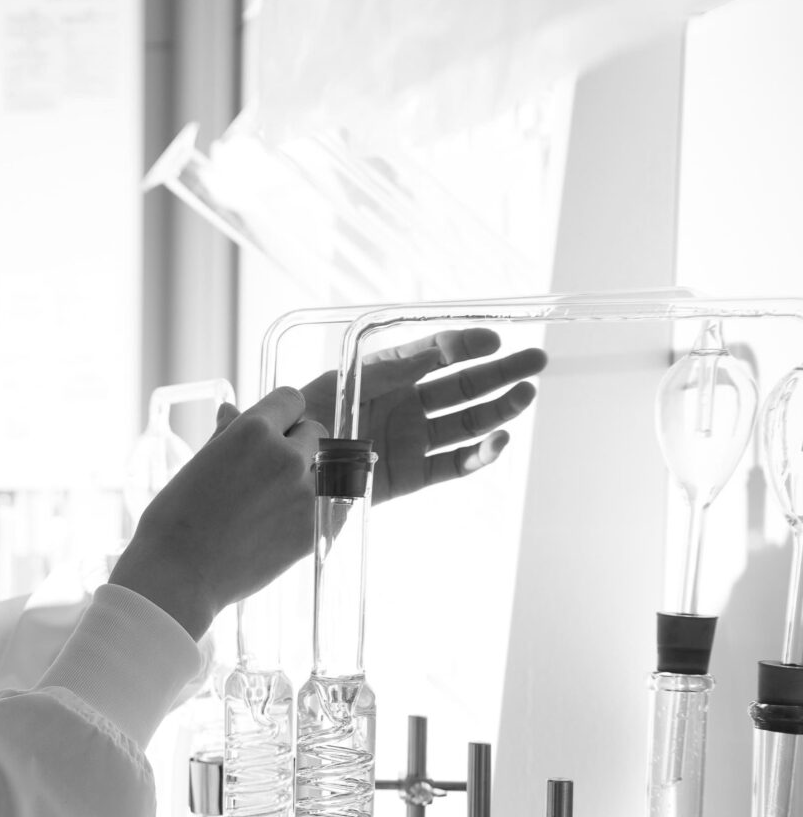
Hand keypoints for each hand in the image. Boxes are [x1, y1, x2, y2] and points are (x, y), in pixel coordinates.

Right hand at [110, 387, 321, 638]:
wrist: (179, 577)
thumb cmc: (175, 520)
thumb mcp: (196, 465)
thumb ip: (225, 434)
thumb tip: (232, 410)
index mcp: (253, 430)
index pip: (291, 399)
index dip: (279, 415)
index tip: (269, 432)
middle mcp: (287, 455)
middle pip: (316, 432)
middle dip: (297, 444)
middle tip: (270, 471)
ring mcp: (306, 493)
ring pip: (329, 468)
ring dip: (311, 476)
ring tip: (278, 499)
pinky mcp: (317, 528)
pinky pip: (336, 503)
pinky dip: (322, 506)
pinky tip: (293, 518)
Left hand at [299, 328, 548, 502]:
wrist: (279, 476)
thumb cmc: (300, 422)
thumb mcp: (339, 384)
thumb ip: (387, 369)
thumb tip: (436, 352)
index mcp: (384, 375)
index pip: (433, 354)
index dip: (462, 345)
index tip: (491, 340)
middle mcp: (403, 404)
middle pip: (461, 386)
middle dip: (499, 372)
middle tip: (537, 359)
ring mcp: (409, 440)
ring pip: (465, 423)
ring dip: (499, 409)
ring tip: (527, 394)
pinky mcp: (410, 476)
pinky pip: (452, 465)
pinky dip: (478, 456)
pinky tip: (500, 441)